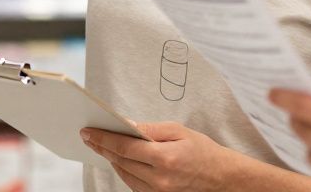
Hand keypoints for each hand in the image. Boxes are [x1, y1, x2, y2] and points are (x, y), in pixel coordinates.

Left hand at [82, 122, 231, 191]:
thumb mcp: (179, 130)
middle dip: (103, 147)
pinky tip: (119, 160)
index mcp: (165, 158)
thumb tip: (127, 125)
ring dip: (111, 160)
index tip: (89, 132)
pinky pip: (134, 184)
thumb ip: (151, 129)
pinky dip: (124, 171)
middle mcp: (159, 179)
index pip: (124, 147)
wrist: (222, 177)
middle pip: (120, 162)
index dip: (103, 139)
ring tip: (102, 146)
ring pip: (124, 175)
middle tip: (89, 137)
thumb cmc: (203, 150)